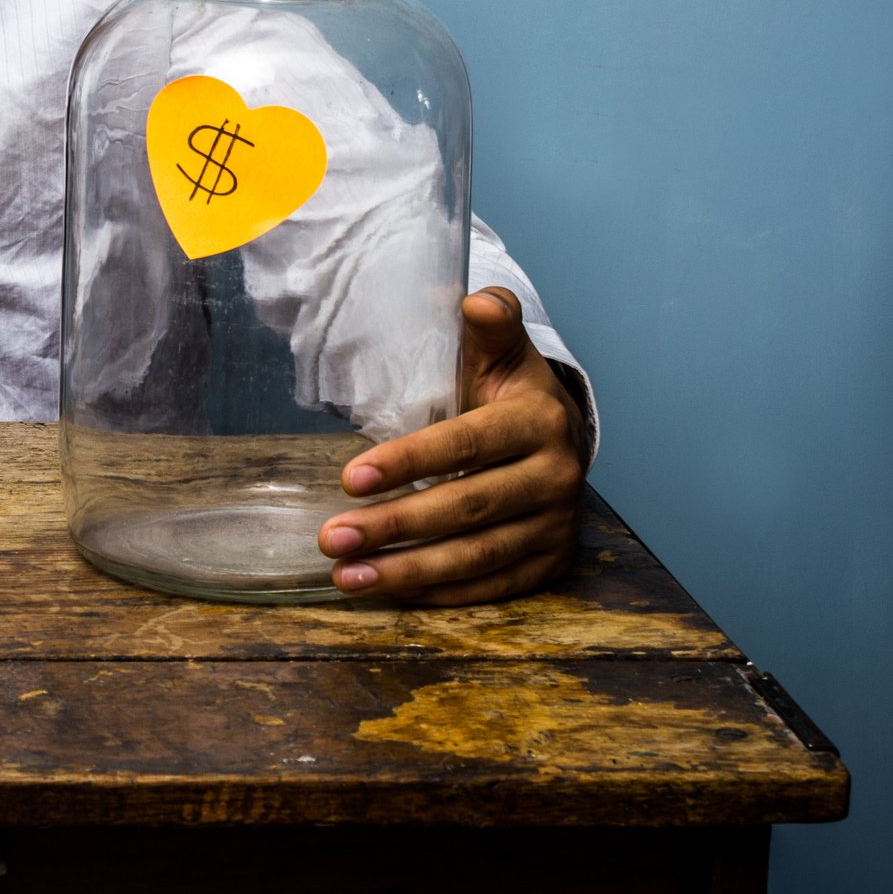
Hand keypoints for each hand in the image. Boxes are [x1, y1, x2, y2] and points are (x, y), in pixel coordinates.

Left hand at [316, 287, 593, 605]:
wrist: (560, 435)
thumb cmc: (510, 392)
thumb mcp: (501, 351)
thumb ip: (490, 324)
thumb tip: (476, 300)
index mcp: (539, 420)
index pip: (467, 445)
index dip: (409, 463)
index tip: (350, 479)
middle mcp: (557, 476)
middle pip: (468, 509)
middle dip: (395, 526)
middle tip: (332, 539)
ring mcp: (557, 525)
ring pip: (477, 556)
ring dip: (408, 570)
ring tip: (347, 576)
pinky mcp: (552, 561)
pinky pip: (493, 585)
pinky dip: (441, 594)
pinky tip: (390, 592)